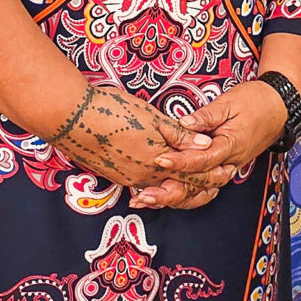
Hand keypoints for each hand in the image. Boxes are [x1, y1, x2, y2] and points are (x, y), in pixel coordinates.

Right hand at [51, 84, 221, 207]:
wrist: (71, 119)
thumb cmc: (113, 111)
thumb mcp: (152, 117)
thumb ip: (180, 135)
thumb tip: (206, 146)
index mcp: (160, 162)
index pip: (195, 173)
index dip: (213, 174)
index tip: (229, 172)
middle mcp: (146, 177)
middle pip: (180, 187)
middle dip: (201, 185)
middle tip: (219, 182)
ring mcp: (128, 179)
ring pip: (161, 189)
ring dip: (178, 188)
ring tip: (193, 184)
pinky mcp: (114, 176)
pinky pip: (142, 186)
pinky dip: (156, 188)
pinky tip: (159, 185)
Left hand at [136, 80, 288, 209]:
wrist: (278, 109)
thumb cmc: (255, 102)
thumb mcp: (229, 102)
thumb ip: (206, 116)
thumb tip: (184, 123)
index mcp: (231, 146)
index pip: (203, 159)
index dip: (180, 160)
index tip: (160, 158)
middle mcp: (230, 164)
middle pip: (199, 184)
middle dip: (171, 191)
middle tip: (145, 195)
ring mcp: (228, 170)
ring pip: (201, 193)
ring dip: (175, 199)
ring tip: (149, 201)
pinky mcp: (224, 170)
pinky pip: (205, 190)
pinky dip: (185, 198)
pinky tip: (166, 199)